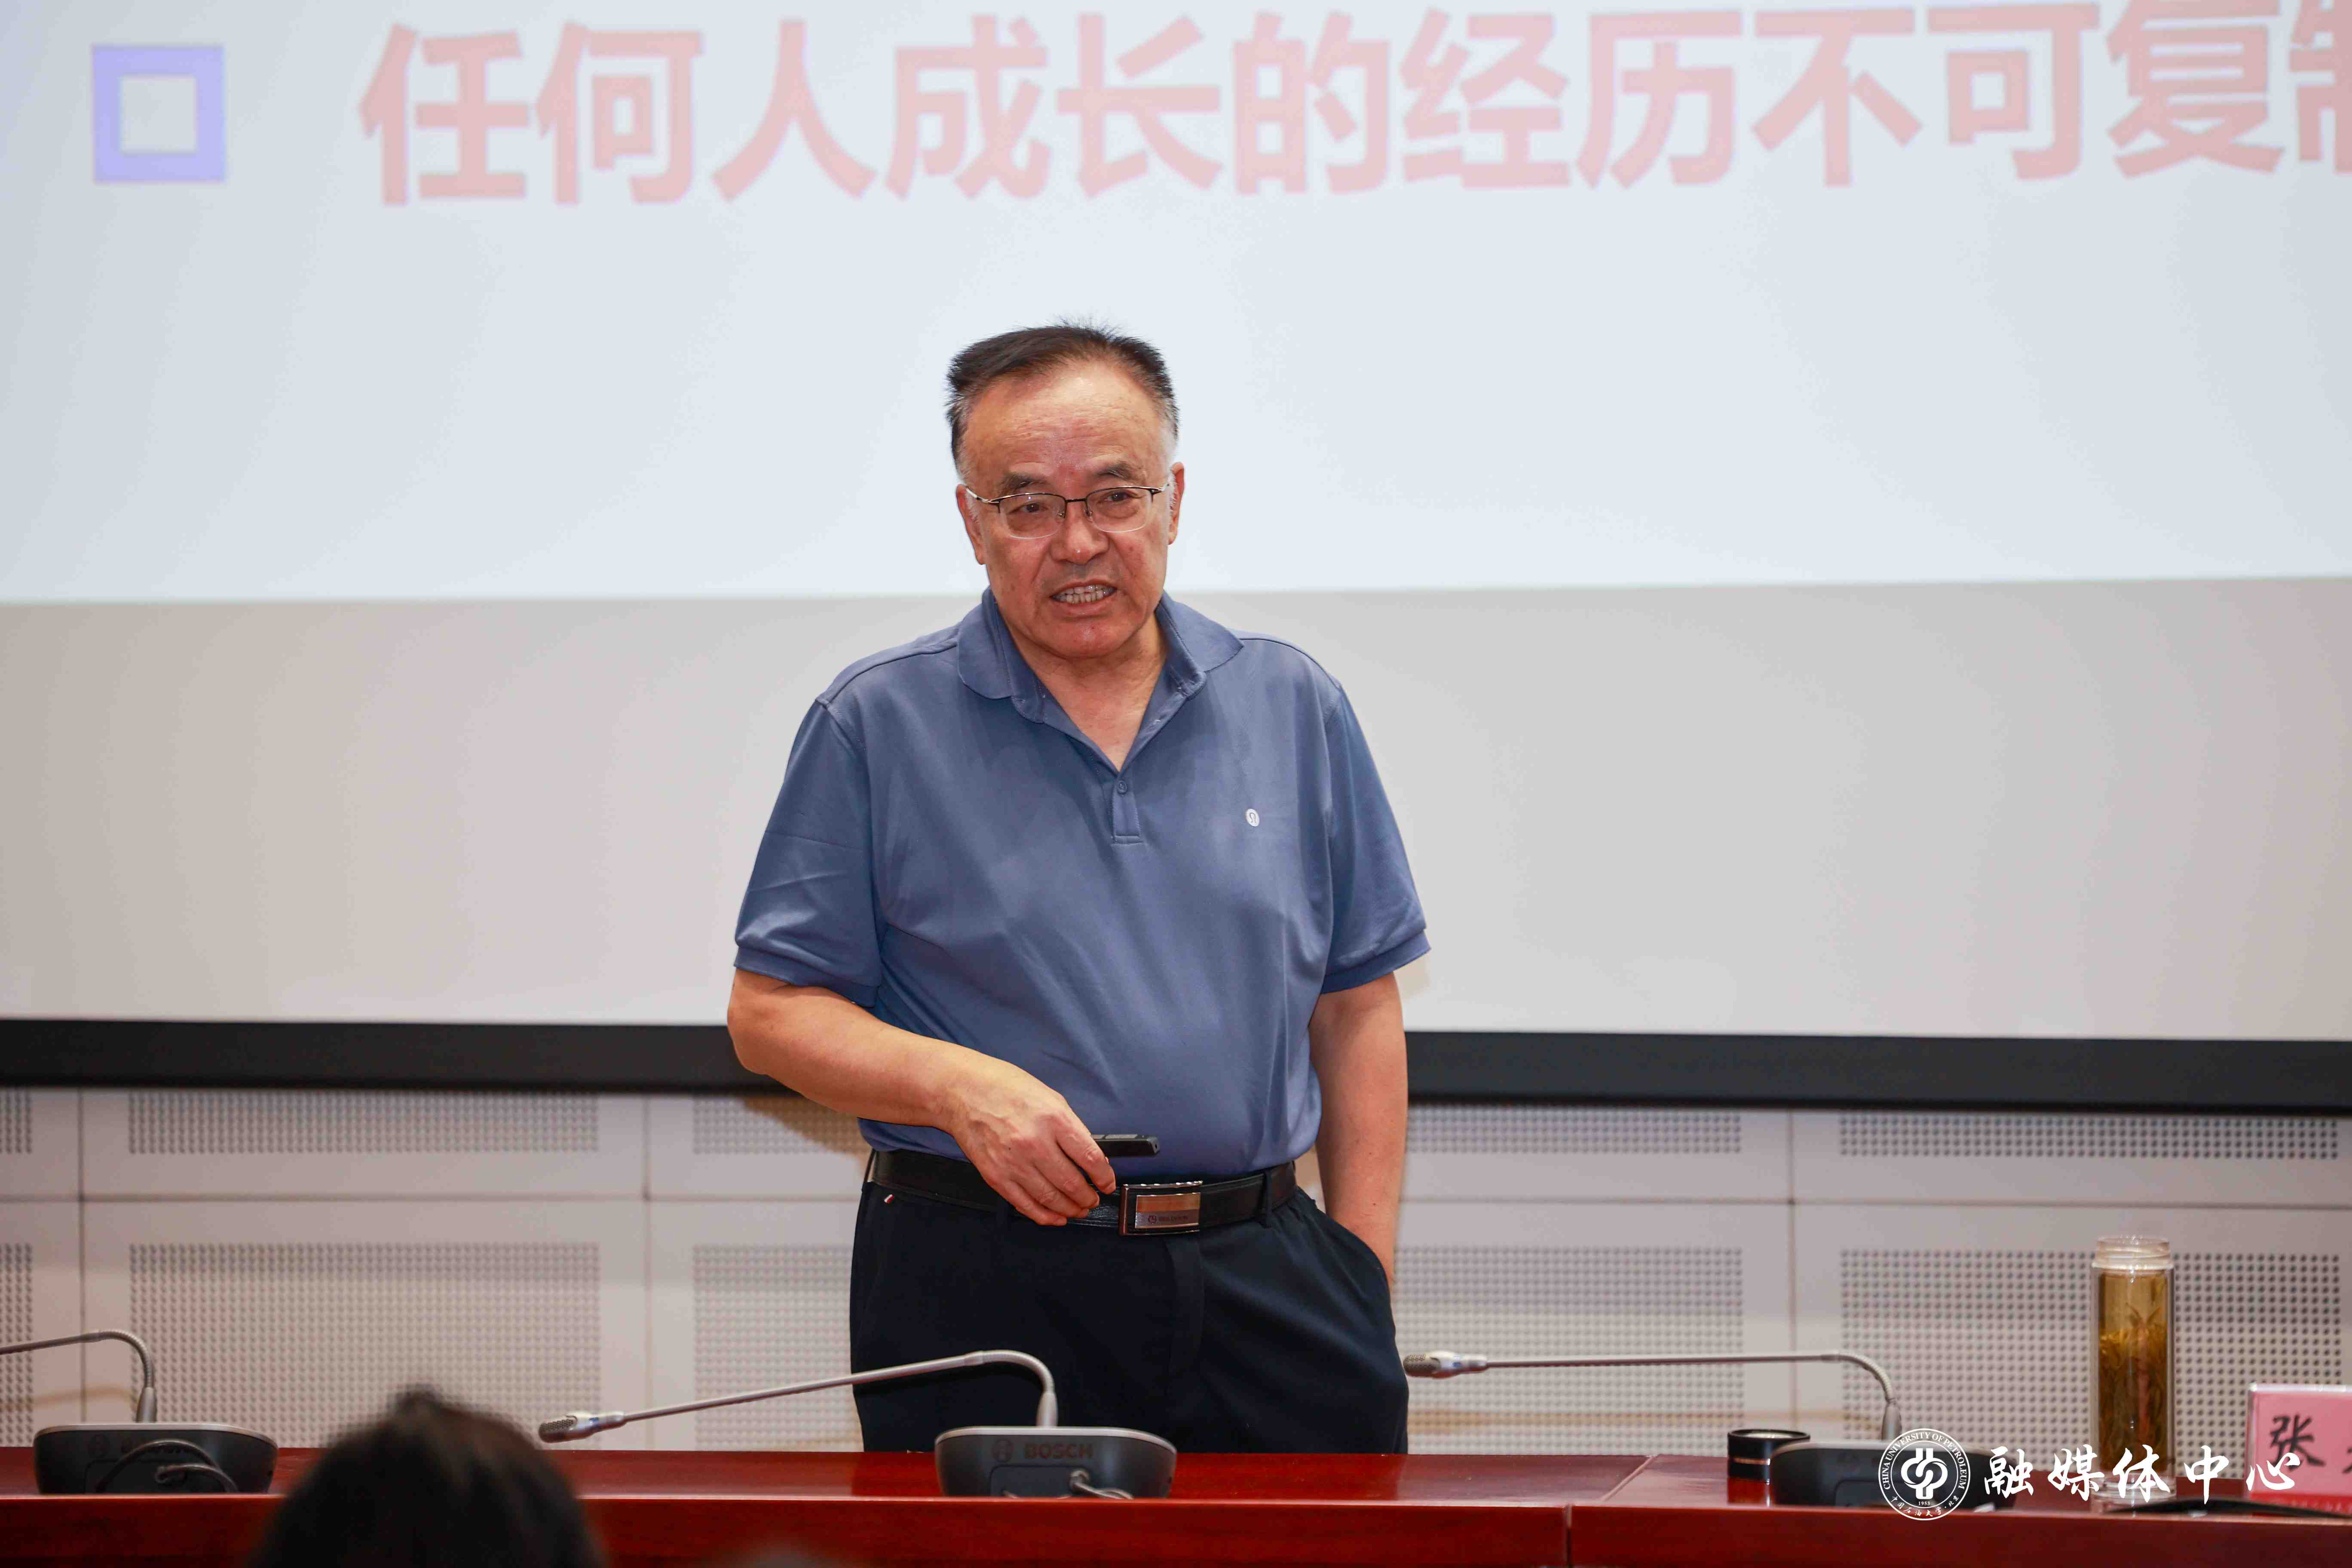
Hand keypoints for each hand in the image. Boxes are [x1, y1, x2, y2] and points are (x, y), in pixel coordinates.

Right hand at [939, 1054, 1115, 1224]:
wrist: (964, 1092)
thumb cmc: (1007, 1090)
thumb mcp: (1051, 1099)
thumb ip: (1072, 1129)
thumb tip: (1091, 1159)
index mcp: (1054, 1119)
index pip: (1090, 1158)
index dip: (1104, 1177)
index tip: (1108, 1184)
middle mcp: (1034, 1142)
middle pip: (1072, 1183)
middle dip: (1088, 1197)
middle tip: (1094, 1199)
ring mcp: (1013, 1162)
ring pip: (1051, 1198)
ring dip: (1070, 1209)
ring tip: (1079, 1209)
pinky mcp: (996, 1176)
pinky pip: (1025, 1204)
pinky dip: (1044, 1215)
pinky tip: (1055, 1217)